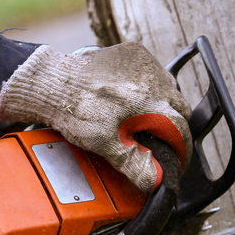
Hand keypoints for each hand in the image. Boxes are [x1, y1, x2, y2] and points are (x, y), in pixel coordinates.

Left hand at [0, 42, 192, 192]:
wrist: (53, 84)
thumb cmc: (76, 112)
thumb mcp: (106, 145)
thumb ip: (135, 165)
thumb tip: (156, 183)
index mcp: (151, 104)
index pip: (181, 130)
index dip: (181, 149)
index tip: (177, 158)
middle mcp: (154, 80)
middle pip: (180, 109)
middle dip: (173, 126)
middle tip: (159, 140)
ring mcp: (146, 63)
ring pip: (170, 89)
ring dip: (163, 104)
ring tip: (144, 118)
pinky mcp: (135, 52)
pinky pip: (155, 72)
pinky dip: (150, 85)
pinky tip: (133, 97)